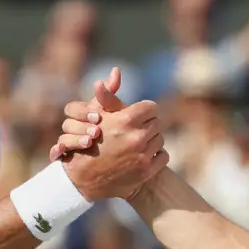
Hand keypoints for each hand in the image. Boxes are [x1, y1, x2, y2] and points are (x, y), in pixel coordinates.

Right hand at [50, 67, 121, 162]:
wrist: (116, 160)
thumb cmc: (114, 131)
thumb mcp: (114, 112)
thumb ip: (112, 94)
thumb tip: (116, 69)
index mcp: (81, 115)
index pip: (73, 108)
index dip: (83, 112)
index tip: (98, 117)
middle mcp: (72, 127)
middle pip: (68, 124)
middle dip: (81, 126)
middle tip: (96, 132)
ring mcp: (67, 142)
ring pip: (63, 138)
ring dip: (74, 140)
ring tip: (89, 143)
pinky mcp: (64, 158)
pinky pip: (55, 154)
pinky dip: (56, 151)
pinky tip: (63, 152)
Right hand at [58, 68, 169, 199]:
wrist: (85, 178)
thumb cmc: (90, 142)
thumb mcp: (98, 116)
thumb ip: (110, 94)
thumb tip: (116, 70)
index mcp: (126, 121)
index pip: (151, 107)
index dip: (144, 110)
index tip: (138, 115)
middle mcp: (137, 137)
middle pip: (157, 123)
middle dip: (147, 126)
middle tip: (136, 131)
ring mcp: (143, 156)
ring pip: (160, 140)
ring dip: (151, 141)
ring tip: (138, 144)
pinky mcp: (147, 171)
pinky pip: (163, 156)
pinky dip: (156, 156)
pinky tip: (143, 156)